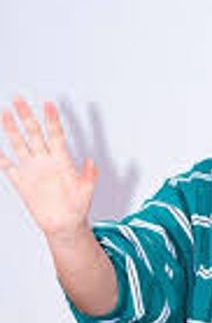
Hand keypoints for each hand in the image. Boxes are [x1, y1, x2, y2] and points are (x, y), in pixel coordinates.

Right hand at [0, 97, 97, 237]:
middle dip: (26, 116)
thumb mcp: (87, 190)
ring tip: (5, 113)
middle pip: (34, 133)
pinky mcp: (22, 183)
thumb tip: (91, 162)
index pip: (55, 134)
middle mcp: (46, 161)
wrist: (65, 224)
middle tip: (18, 99)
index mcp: (62, 160)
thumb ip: (89, 176)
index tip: (48, 103)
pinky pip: (8, 167)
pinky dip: (0, 158)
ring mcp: (32, 170)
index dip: (51, 119)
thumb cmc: (78, 206)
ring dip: (11, 129)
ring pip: (19, 144)